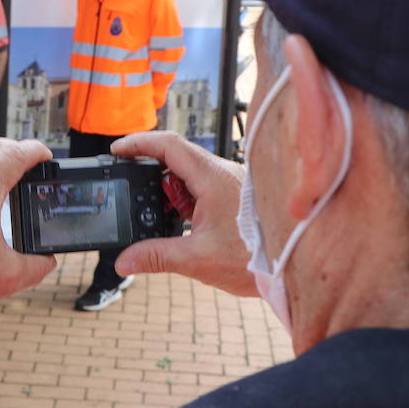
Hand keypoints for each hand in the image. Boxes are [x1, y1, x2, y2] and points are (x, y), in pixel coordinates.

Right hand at [111, 131, 257, 296]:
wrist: (291, 264)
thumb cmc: (255, 258)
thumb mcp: (198, 258)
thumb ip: (157, 257)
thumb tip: (125, 260)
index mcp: (212, 178)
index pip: (169, 145)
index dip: (139, 143)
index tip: (117, 150)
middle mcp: (220, 174)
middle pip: (175, 156)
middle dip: (147, 167)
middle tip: (127, 180)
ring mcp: (227, 183)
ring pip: (187, 172)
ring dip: (166, 186)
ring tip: (151, 208)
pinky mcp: (232, 196)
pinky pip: (200, 186)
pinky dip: (181, 197)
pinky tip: (174, 218)